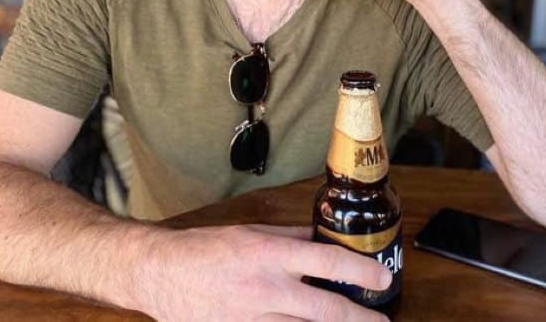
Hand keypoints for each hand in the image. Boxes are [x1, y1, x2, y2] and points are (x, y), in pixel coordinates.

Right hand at [133, 224, 391, 320]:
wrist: (162, 274)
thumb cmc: (206, 249)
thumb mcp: (251, 232)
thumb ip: (290, 238)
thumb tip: (323, 238)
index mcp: (270, 255)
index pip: (327, 260)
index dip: (361, 271)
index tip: (383, 277)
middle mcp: (266, 289)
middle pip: (325, 309)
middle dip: (360, 319)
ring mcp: (252, 320)